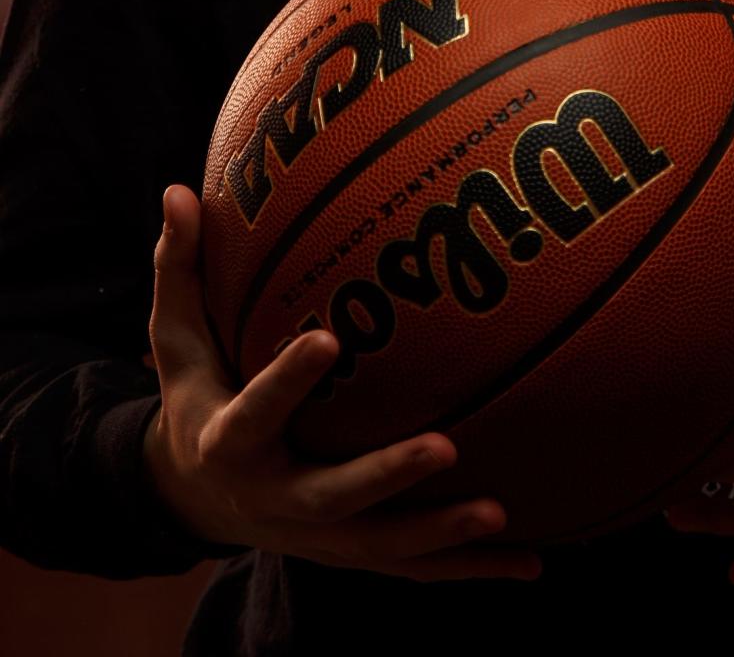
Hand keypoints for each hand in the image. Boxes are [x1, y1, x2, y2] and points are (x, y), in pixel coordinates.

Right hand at [143, 185, 540, 581]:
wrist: (198, 496)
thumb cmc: (200, 393)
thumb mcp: (177, 339)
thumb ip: (180, 267)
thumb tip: (178, 190)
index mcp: (231, 441)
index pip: (256, 412)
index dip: (287, 381)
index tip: (327, 340)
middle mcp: (275, 498)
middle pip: (333, 496)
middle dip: (386, 477)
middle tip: (443, 445)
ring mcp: (317, 536)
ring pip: (381, 546)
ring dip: (439, 536)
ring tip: (498, 514)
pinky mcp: (351, 553)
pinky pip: (412, 568)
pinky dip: (468, 570)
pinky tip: (529, 564)